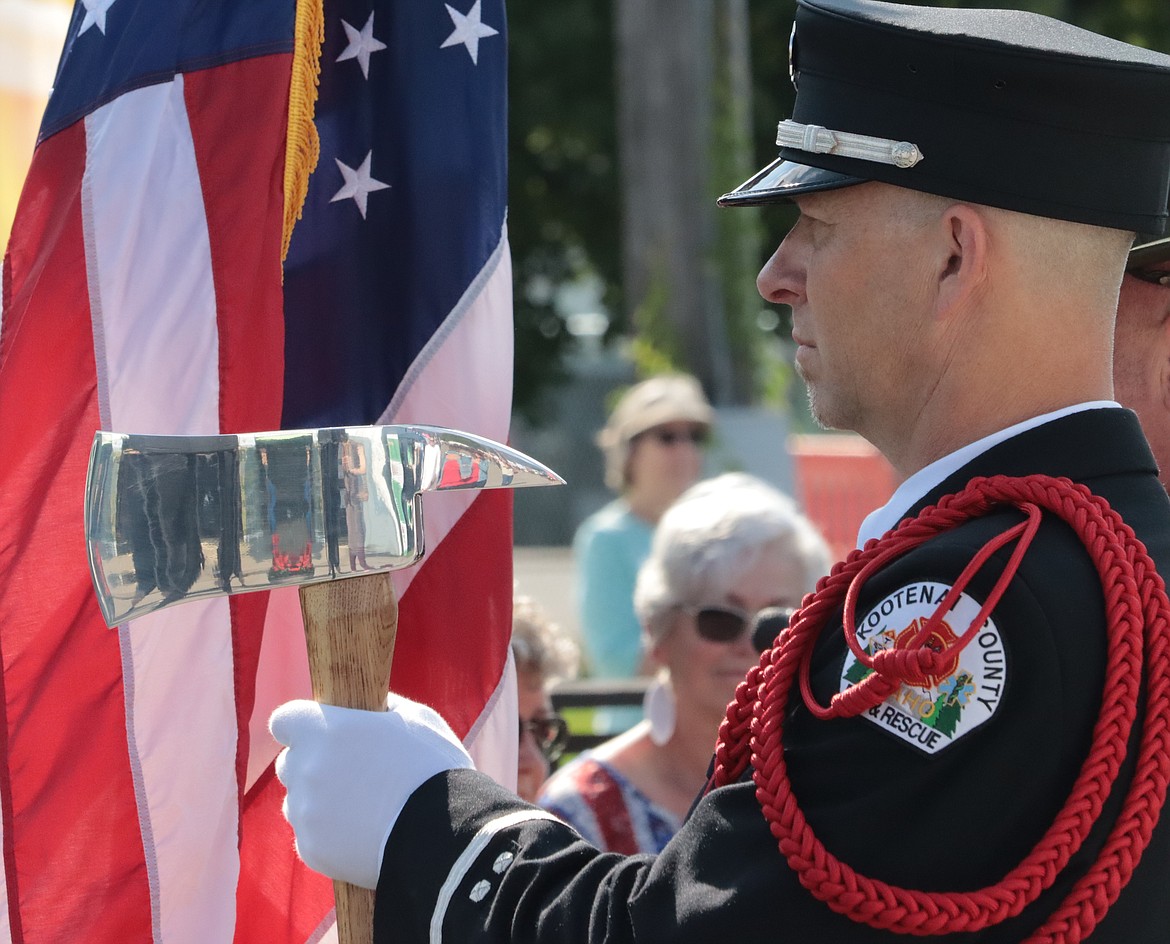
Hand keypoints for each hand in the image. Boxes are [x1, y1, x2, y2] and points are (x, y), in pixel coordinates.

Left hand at [269, 693, 473, 888]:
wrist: (442, 837)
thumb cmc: (432, 768)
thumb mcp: (415, 719)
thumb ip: (380, 709)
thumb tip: (370, 710)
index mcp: (325, 730)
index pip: (284, 720)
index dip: (303, 725)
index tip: (321, 733)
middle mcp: (305, 769)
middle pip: (291, 763)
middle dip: (314, 764)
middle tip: (353, 773)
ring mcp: (305, 813)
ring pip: (299, 801)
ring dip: (320, 801)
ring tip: (363, 808)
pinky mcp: (311, 850)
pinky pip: (311, 836)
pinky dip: (330, 835)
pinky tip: (363, 833)